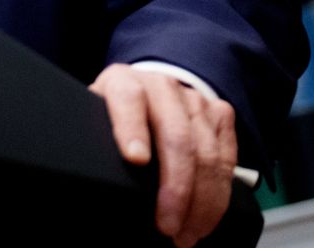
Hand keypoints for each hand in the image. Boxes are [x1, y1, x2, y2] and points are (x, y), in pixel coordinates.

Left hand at [90, 64, 236, 247]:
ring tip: (186, 234)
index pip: (128, 99)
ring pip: (207, 154)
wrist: (146, 94)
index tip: (135, 160)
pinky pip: (227, 160)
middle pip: (177, 137)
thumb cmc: (114, 118)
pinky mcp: (220, 115)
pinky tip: (204, 220)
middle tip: (167, 226)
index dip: (131, 129)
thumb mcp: (93, 122)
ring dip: (202, 202)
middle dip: (176, 188)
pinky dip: (219, 196)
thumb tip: (86, 186)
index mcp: (122, 82)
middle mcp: (161, 86)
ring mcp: (194, 99)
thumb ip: (92, 141)